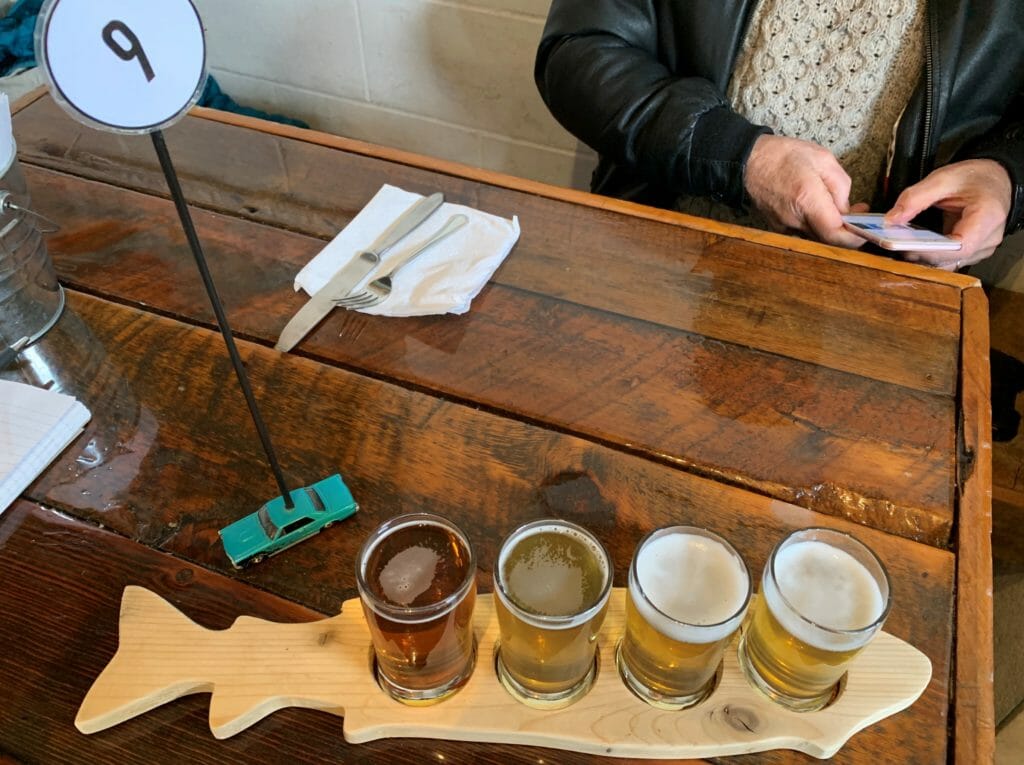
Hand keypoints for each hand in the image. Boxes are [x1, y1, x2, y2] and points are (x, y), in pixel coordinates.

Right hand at [744, 135, 866, 247]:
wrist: (749, 162)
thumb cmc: (784, 156)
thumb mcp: (824, 159)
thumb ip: (841, 186)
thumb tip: (846, 209)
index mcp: (807, 199)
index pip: (835, 234)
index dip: (854, 237)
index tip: (865, 229)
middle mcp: (795, 219)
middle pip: (828, 238)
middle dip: (845, 229)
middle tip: (856, 210)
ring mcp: (784, 226)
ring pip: (816, 235)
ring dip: (830, 225)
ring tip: (835, 204)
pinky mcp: (779, 227)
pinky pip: (804, 231)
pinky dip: (815, 223)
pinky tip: (816, 206)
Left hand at [885, 159, 1011, 269]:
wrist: (994, 179)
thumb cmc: (975, 178)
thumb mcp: (944, 178)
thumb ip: (915, 197)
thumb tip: (891, 219)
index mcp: (988, 216)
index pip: (960, 246)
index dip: (931, 251)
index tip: (906, 246)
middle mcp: (989, 238)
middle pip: (950, 259)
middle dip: (920, 254)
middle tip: (893, 245)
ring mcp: (981, 249)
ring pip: (947, 264)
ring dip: (922, 257)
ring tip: (900, 245)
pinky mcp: (971, 253)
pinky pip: (947, 261)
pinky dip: (929, 256)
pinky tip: (912, 247)